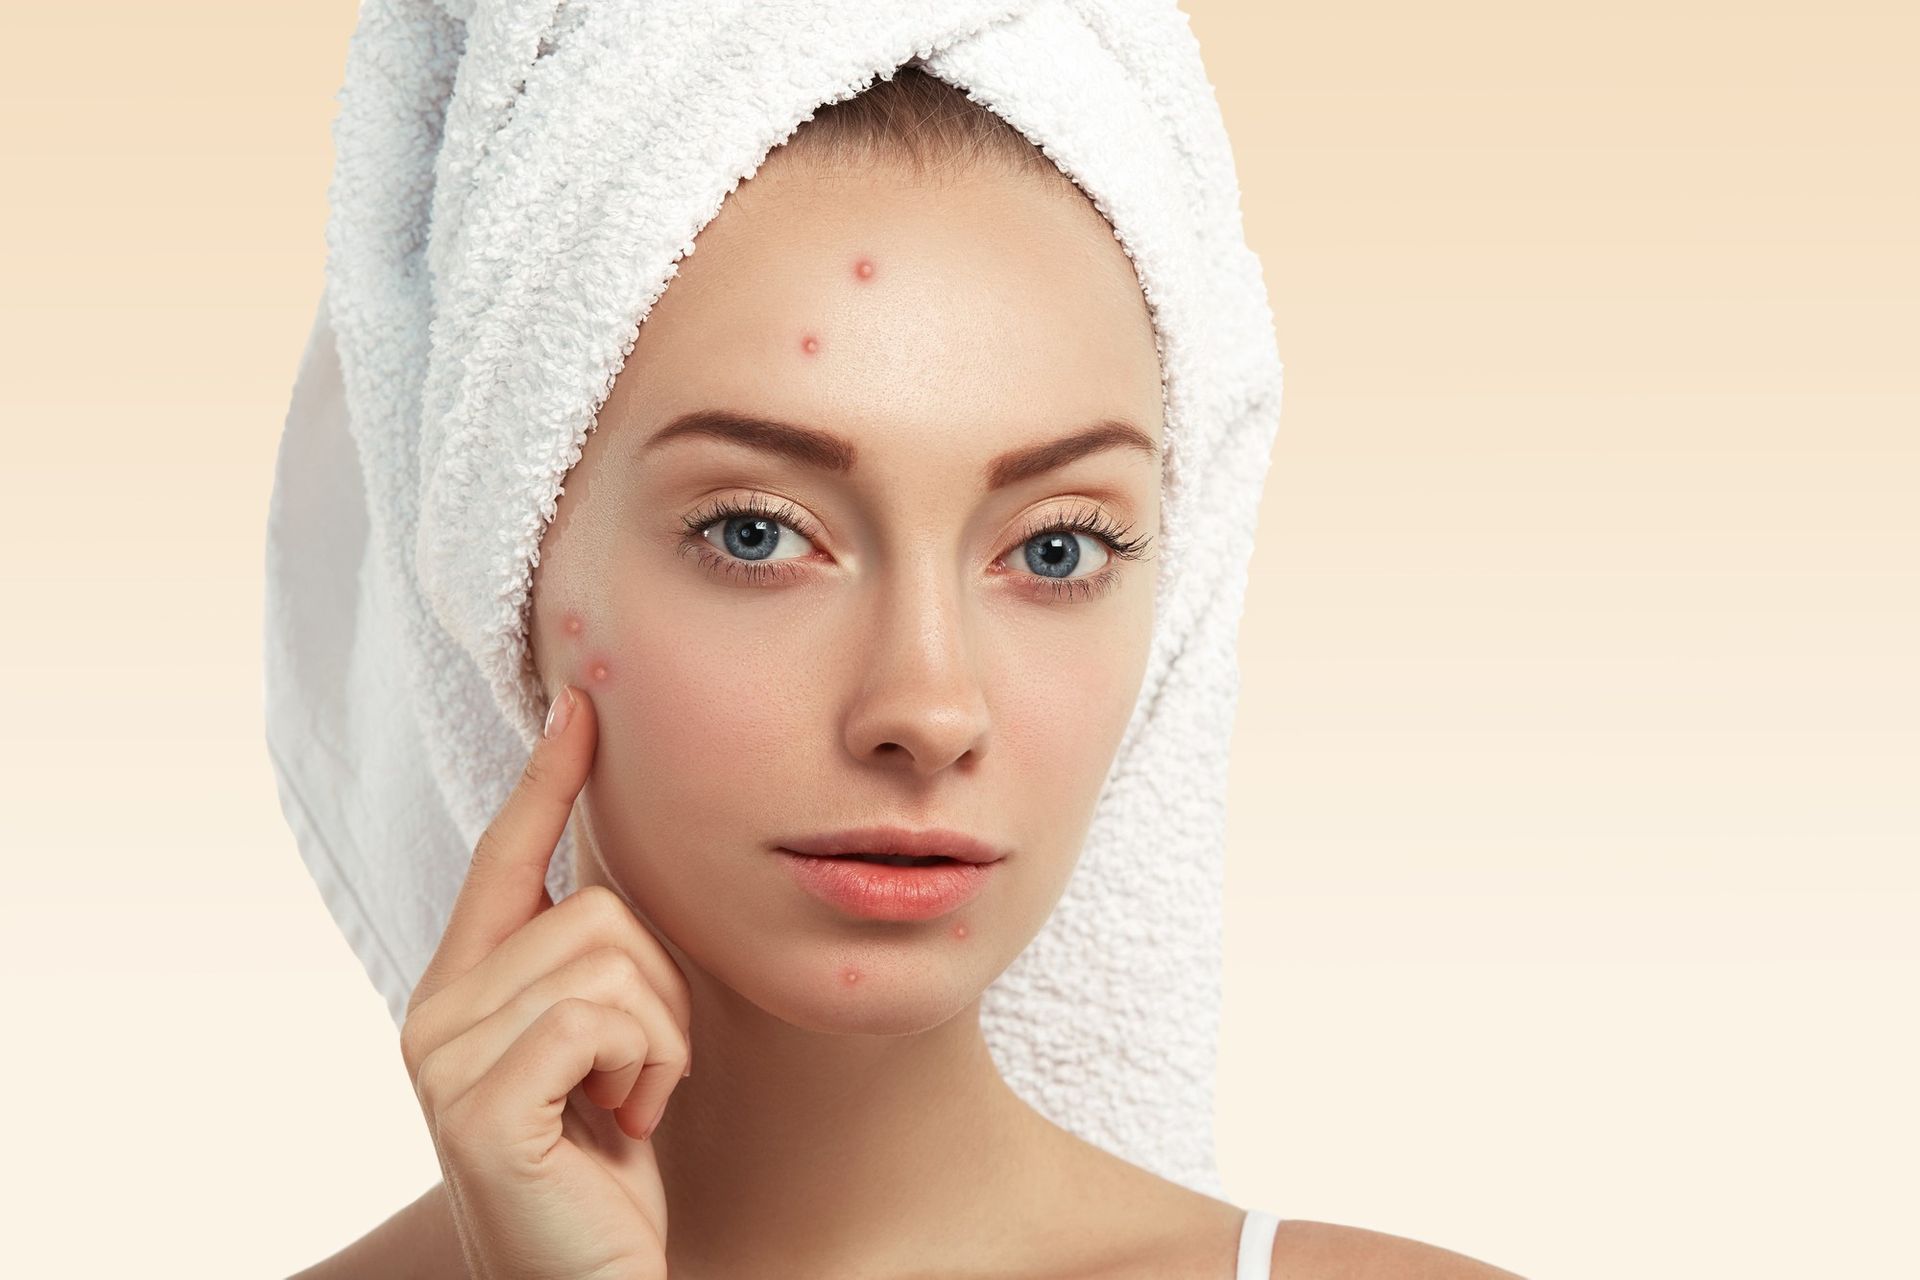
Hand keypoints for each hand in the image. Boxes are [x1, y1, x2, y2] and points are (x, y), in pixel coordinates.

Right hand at [398, 685, 692, 1279]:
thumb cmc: (602, 1170)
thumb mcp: (600, 1051)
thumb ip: (590, 966)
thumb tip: (620, 875)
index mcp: (465, 987)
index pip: (506, 857)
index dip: (547, 778)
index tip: (582, 702)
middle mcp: (435, 1010)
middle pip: (596, 909)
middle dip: (661, 991)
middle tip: (640, 1078)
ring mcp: (445, 1056)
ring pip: (608, 957)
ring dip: (660, 1038)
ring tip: (629, 1104)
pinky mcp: (477, 1103)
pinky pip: (601, 1017)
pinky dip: (646, 1067)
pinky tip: (625, 1126)